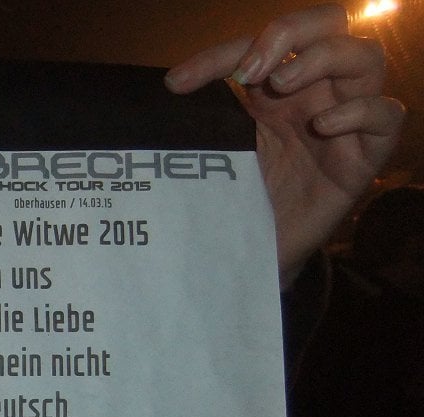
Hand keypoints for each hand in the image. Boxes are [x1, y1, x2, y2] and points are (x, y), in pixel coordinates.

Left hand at [165, 3, 404, 287]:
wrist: (254, 251)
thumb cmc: (238, 198)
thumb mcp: (216, 150)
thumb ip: (204, 115)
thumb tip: (168, 86)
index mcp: (278, 86)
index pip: (261, 45)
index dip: (221, 53)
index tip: (177, 84)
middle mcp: (317, 93)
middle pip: (330, 25)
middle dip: (291, 33)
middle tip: (252, 72)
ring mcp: (346, 121)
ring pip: (365, 58)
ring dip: (323, 59)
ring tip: (281, 86)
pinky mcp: (365, 157)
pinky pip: (387, 116)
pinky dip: (359, 111)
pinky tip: (322, 126)